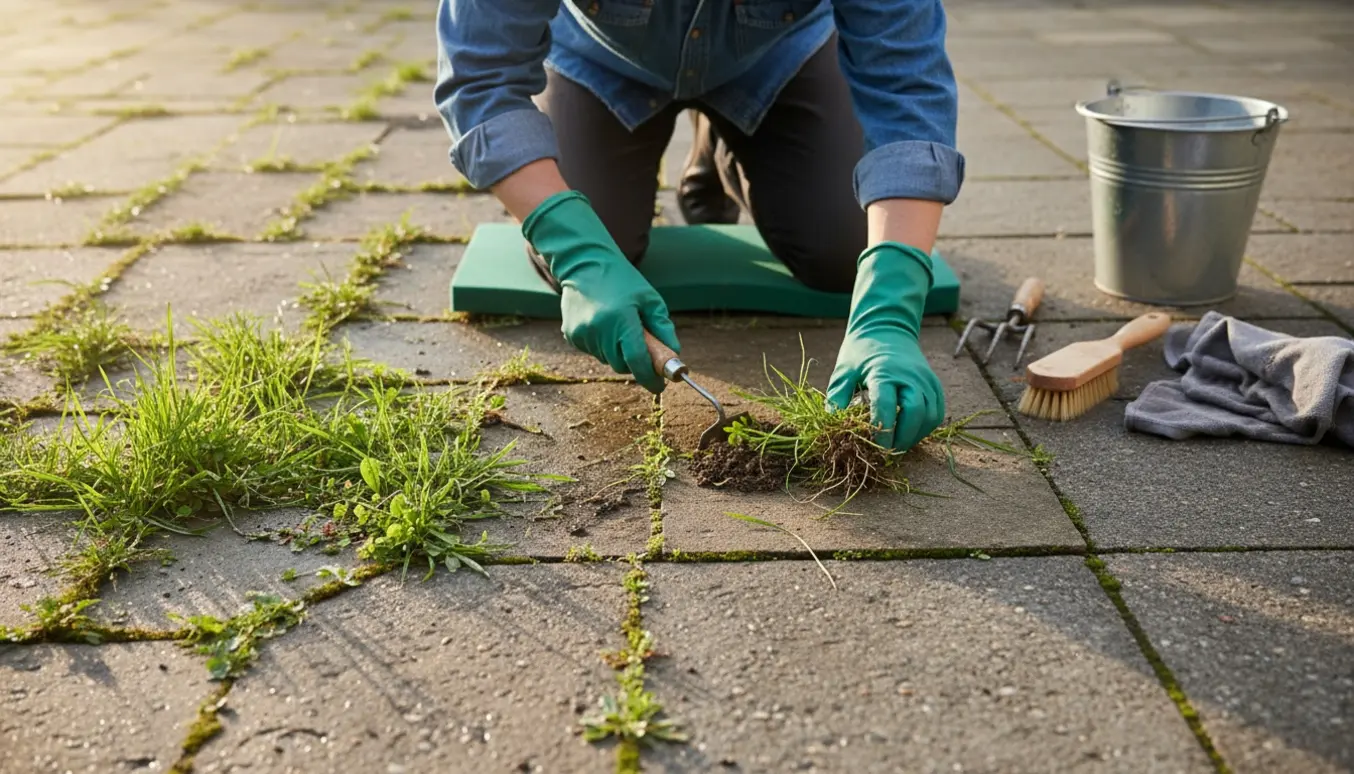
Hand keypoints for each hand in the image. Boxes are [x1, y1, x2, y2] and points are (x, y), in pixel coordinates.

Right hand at [522, 191, 679, 392]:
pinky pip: (594, 352)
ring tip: (619, 324)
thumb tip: (673, 353)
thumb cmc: (622, 280)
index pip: (637, 361)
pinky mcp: (572, 335)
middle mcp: (599, 330)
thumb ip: (663, 327)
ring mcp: (582, 334)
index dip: (651, 378)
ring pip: (608, 360)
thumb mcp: (650, 299)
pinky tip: (603, 323)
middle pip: (623, 365)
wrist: (584, 263)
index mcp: (621, 320)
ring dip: (618, 352)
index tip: (661, 386)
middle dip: (635, 361)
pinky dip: (603, 345)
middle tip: (641, 342)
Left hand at [826, 242, 944, 450]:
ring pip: (929, 415)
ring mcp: (926, 379)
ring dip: (915, 435)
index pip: (886, 405)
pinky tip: (909, 433)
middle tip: (887, 452)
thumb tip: (834, 427)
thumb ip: (837, 397)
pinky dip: (925, 427)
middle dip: (902, 437)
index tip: (875, 449)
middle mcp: (910, 375)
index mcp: (884, 371)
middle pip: (915, 412)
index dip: (882, 431)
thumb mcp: (843, 370)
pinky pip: (936, 412)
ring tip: (896, 445)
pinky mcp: (934, 384)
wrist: (887, 327)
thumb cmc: (861, 351)